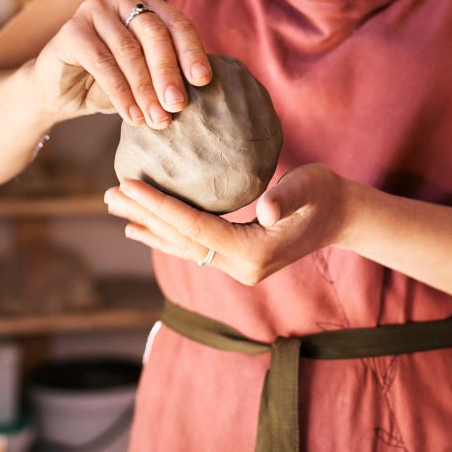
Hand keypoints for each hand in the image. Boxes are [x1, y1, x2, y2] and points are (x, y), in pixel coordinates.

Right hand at [28, 0, 211, 126]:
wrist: (58, 92)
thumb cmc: (109, 82)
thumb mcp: (145, 75)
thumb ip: (169, 72)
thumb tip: (203, 88)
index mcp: (148, 3)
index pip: (178, 24)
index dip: (192, 52)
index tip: (204, 81)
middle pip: (155, 35)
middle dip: (169, 74)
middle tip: (177, 106)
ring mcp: (94, 9)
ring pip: (129, 51)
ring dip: (145, 90)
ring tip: (157, 120)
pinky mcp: (72, 29)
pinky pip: (103, 63)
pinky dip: (120, 93)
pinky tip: (132, 116)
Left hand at [103, 163, 352, 286]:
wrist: (343, 217)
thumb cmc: (326, 194)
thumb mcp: (310, 187)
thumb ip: (288, 197)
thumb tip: (265, 211)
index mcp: (252, 253)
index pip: (194, 227)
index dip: (159, 206)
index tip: (128, 183)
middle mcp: (240, 267)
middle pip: (180, 240)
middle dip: (143, 216)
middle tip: (108, 194)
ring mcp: (237, 268)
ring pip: (183, 246)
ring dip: (149, 227)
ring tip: (117, 210)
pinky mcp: (237, 260)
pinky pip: (193, 247)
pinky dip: (167, 234)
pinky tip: (144, 226)